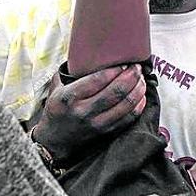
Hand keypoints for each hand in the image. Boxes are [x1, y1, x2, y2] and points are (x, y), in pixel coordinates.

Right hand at [33, 65, 147, 163]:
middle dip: (131, 76)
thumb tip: (85, 54)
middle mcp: (84, 110)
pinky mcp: (105, 132)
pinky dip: (138, 106)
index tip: (124, 62)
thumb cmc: (56, 111)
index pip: (99, 79)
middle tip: (137, 67)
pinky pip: (128, 118)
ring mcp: (96, 123)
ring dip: (137, 89)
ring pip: (125, 105)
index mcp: (70, 96)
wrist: (54, 141)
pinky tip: (141, 96)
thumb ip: (69, 72)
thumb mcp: (56, 89)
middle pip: (116, 91)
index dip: (116, 69)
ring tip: (141, 79)